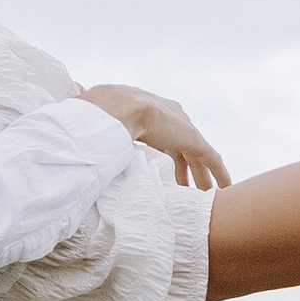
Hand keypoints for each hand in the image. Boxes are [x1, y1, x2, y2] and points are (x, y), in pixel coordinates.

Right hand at [80, 83, 229, 190]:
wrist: (117, 109)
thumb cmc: (100, 112)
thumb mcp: (95, 115)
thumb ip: (92, 116)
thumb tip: (73, 104)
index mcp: (151, 110)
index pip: (163, 134)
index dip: (165, 151)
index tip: (164, 168)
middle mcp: (172, 117)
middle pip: (182, 147)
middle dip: (184, 168)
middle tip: (185, 188)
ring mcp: (184, 129)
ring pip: (197, 157)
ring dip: (200, 177)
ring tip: (204, 196)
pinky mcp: (194, 140)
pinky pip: (211, 161)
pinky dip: (219, 174)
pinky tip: (225, 189)